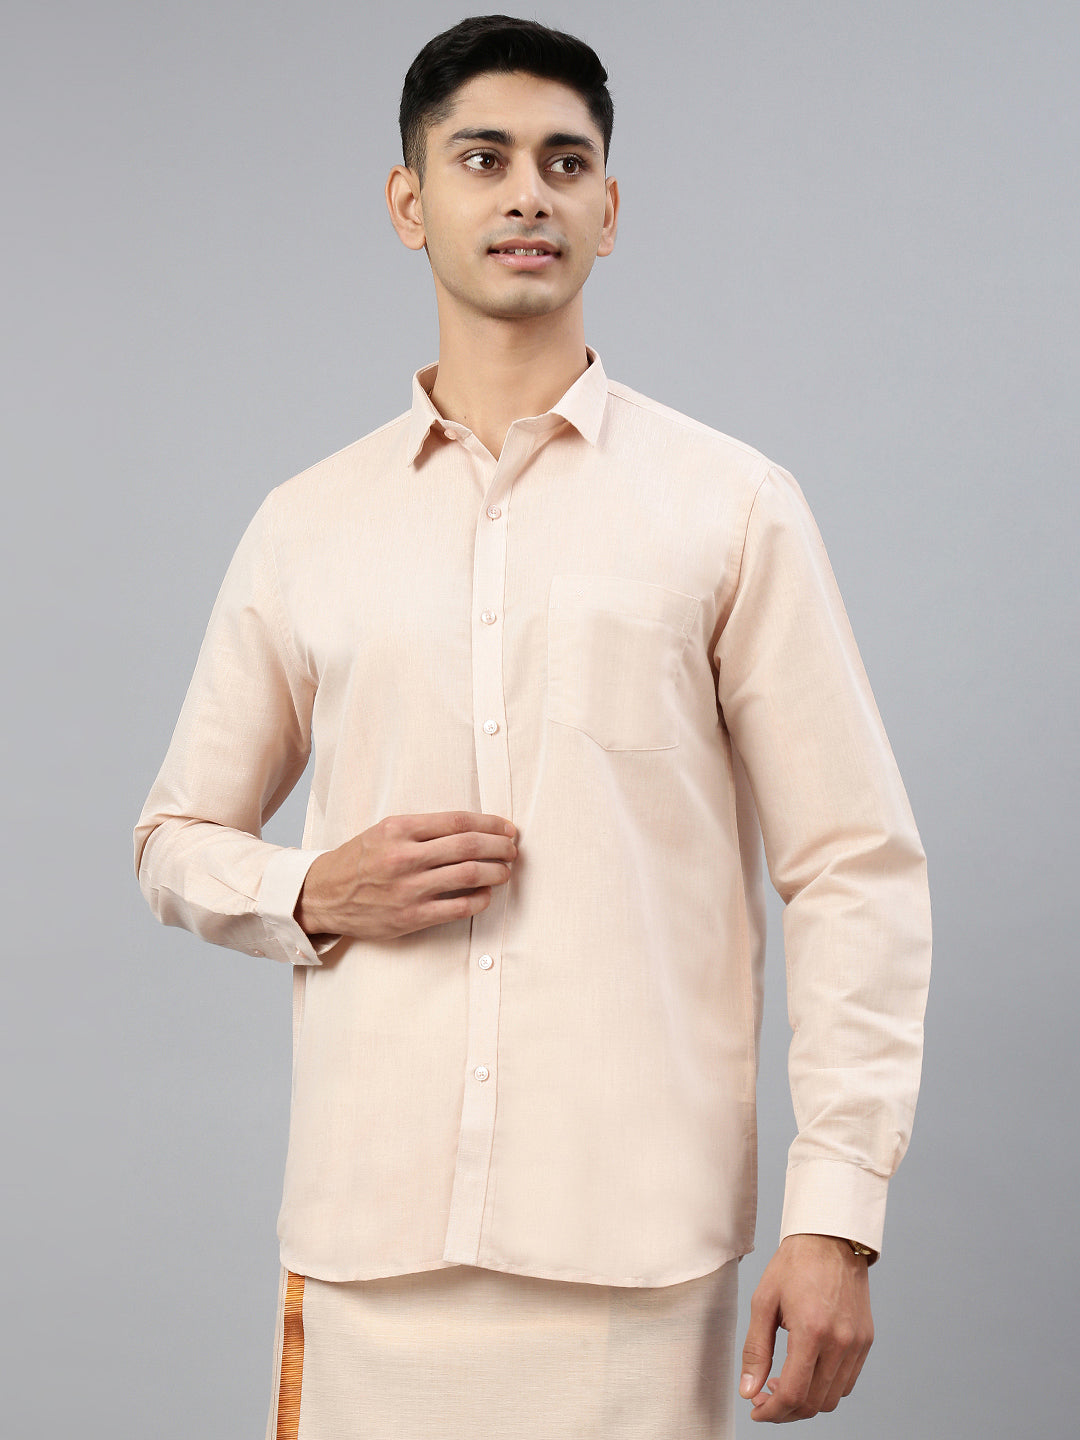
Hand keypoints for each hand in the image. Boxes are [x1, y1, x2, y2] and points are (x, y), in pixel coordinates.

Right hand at [295, 811, 517, 939]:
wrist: (324, 895)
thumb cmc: (360, 860)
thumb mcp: (385, 831)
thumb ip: (424, 828)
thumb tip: (472, 829)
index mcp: (399, 829)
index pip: (459, 822)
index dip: (491, 823)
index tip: (507, 827)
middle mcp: (404, 857)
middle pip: (469, 846)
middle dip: (500, 846)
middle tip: (513, 848)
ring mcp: (408, 889)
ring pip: (468, 875)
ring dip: (496, 871)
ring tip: (504, 870)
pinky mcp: (410, 917)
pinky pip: (458, 908)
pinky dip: (480, 900)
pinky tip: (486, 895)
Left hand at [739, 1233, 872, 1422]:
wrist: (830, 1238)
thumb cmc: (794, 1265)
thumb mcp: (764, 1302)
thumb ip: (756, 1350)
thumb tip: (749, 1391)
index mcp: (811, 1331)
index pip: (794, 1394)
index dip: (772, 1412)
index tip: (756, 1409)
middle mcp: (840, 1342)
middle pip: (814, 1403)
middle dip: (786, 1411)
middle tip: (765, 1397)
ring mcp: (857, 1343)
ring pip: (833, 1398)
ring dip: (806, 1401)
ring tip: (783, 1382)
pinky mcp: (865, 1341)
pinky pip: (847, 1382)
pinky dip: (826, 1387)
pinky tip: (806, 1371)